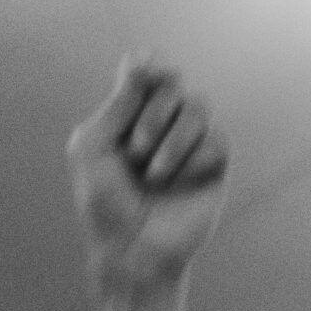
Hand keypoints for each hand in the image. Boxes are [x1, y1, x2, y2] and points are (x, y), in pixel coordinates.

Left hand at [67, 59, 227, 310]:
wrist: (132, 252)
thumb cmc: (104, 205)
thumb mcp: (93, 149)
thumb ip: (117, 105)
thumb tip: (143, 59)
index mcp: (129, 114)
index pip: (146, 70)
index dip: (148, 65)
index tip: (141, 73)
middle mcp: (161, 124)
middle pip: (173, 82)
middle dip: (152, 113)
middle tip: (134, 152)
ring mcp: (189, 144)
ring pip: (198, 107)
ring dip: (173, 139)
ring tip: (154, 175)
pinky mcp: (214, 168)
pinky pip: (217, 140)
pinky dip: (194, 160)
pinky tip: (179, 183)